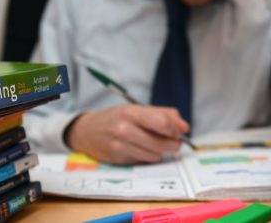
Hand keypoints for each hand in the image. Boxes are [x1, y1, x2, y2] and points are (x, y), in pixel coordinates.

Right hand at [65, 104, 189, 163]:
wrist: (86, 131)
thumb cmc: (115, 118)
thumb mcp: (136, 109)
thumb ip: (162, 114)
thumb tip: (184, 127)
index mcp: (131, 112)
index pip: (163, 123)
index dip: (176, 129)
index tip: (180, 131)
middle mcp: (125, 129)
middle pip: (163, 143)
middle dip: (173, 143)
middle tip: (173, 140)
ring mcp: (120, 146)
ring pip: (156, 155)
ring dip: (160, 151)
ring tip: (153, 143)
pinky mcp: (118, 159)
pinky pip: (144, 161)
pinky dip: (148, 156)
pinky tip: (140, 149)